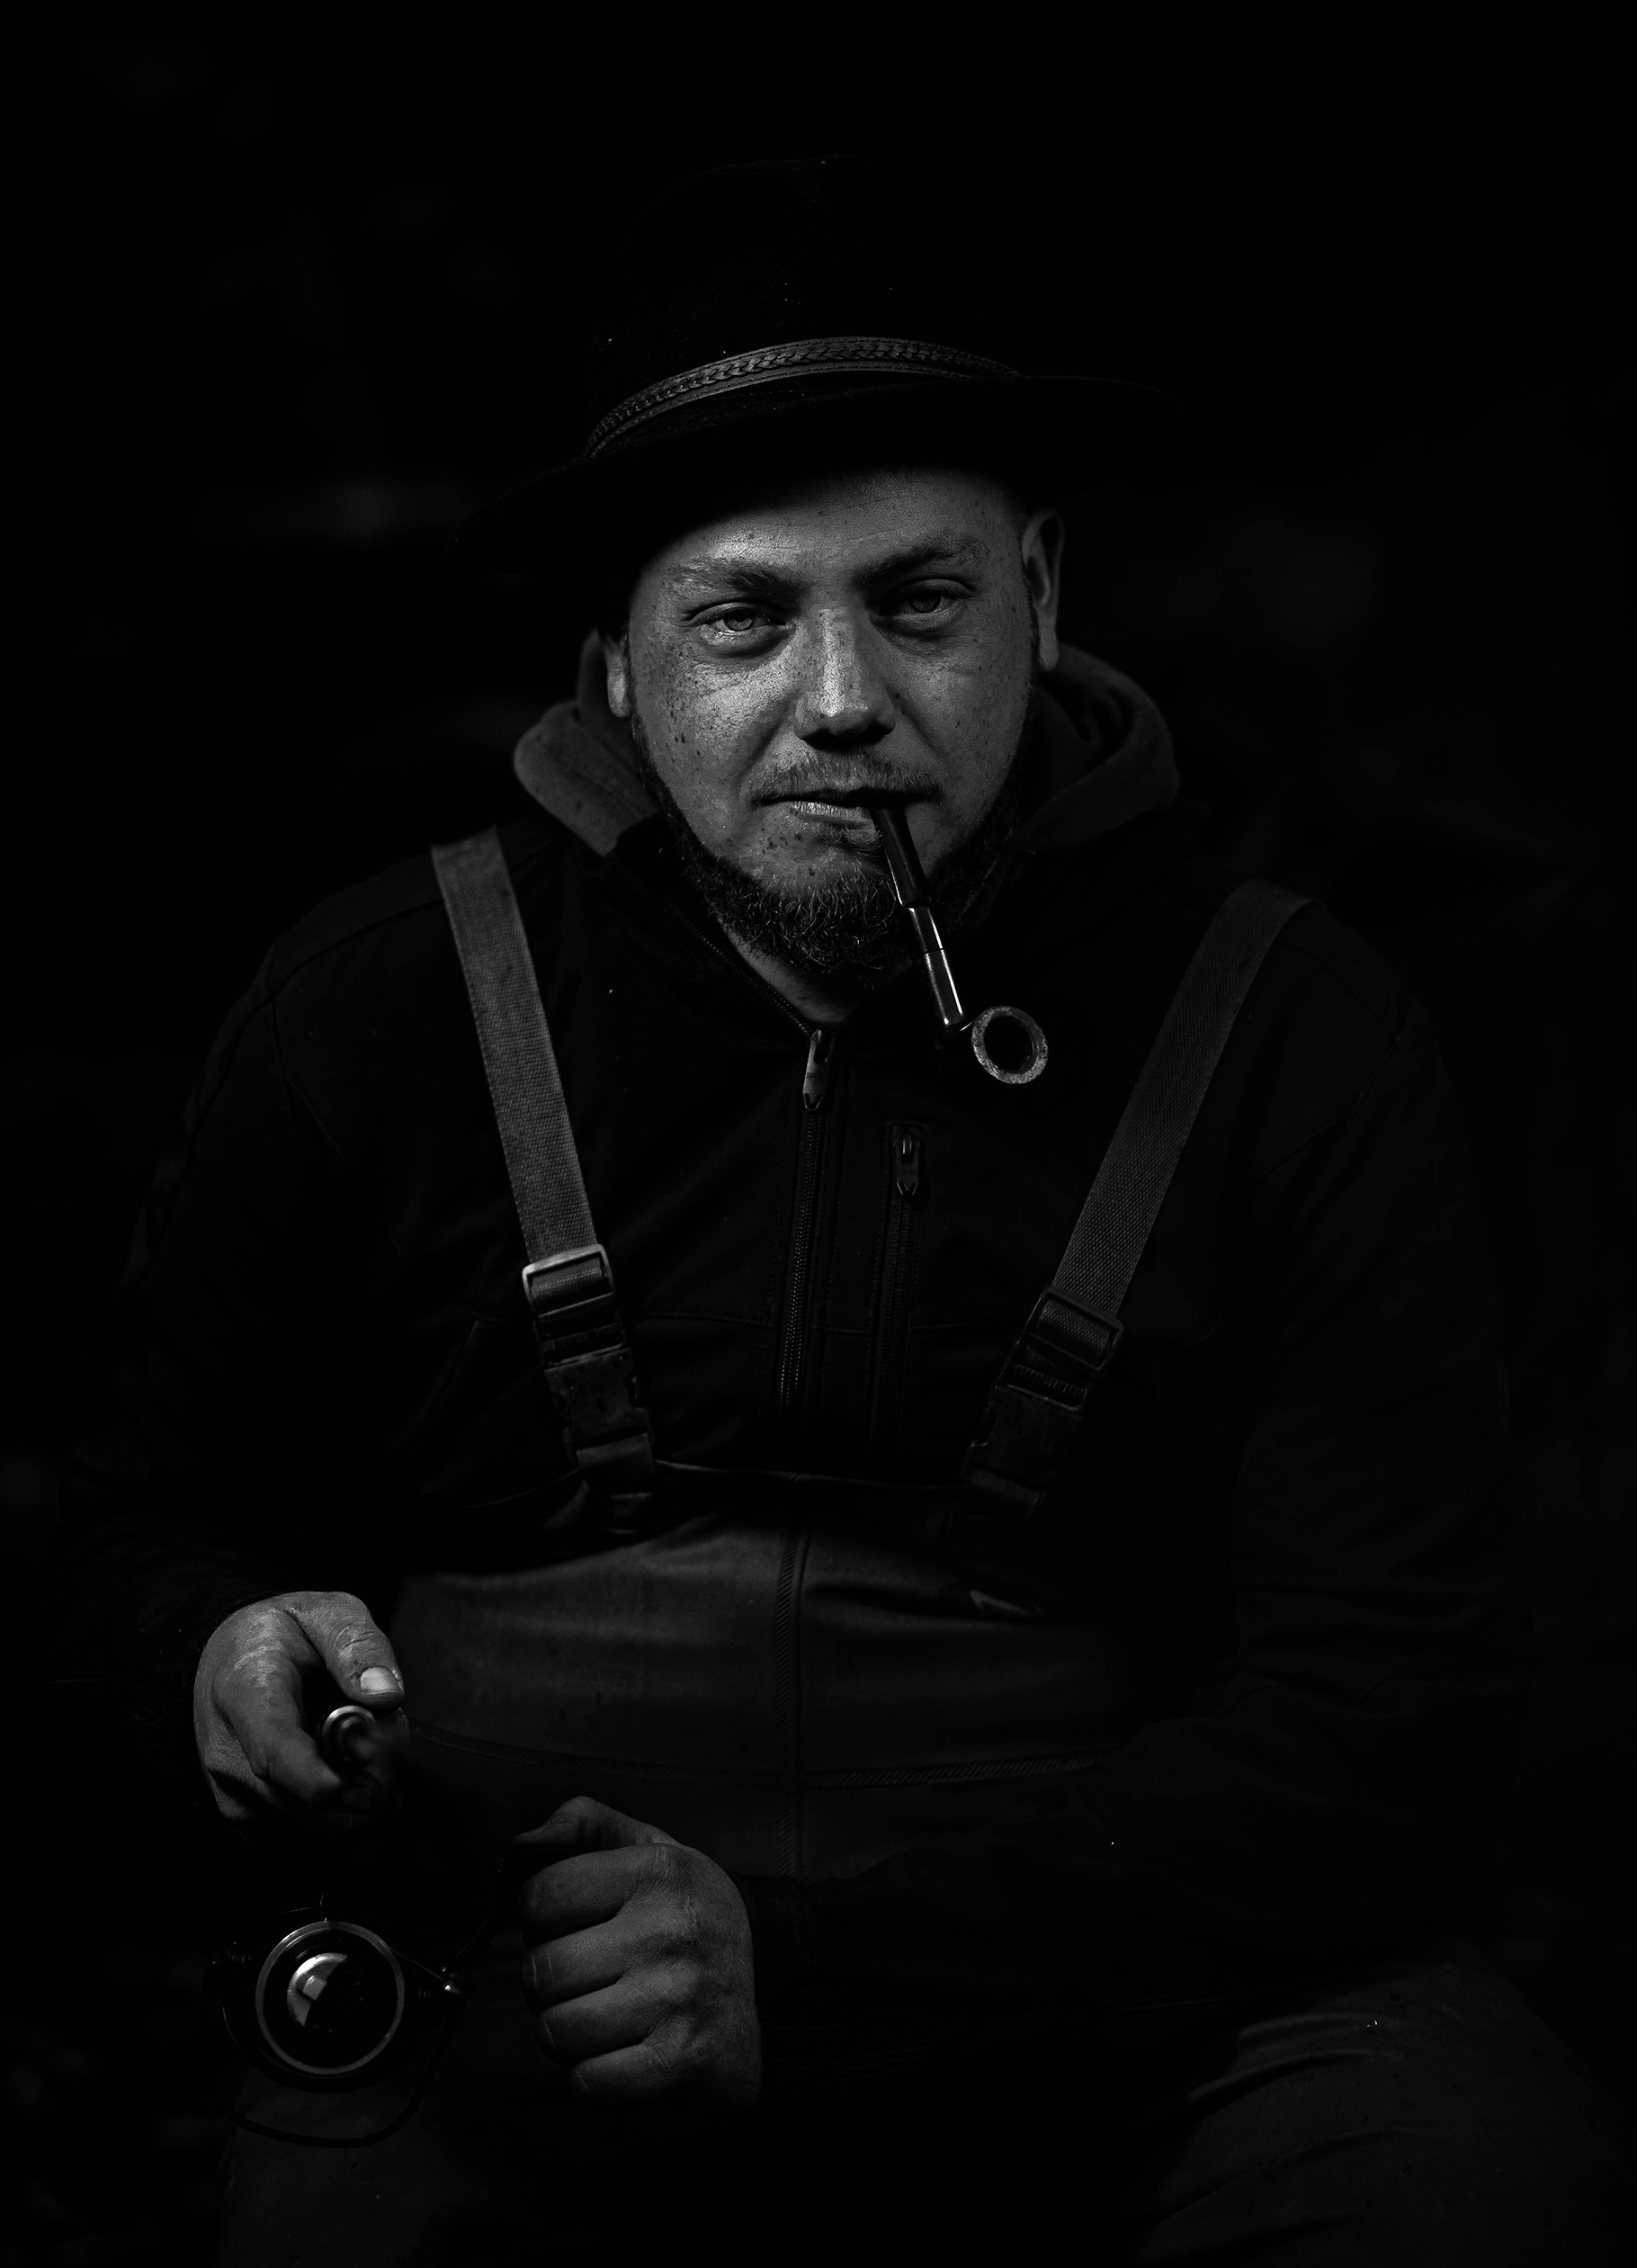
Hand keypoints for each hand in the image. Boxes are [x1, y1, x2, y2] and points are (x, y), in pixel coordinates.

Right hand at [193, 1590, 407, 1828]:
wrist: (226, 1661)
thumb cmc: (282, 1636)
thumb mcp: (325, 1613)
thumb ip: (357, 1645)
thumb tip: (385, 1696)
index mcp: (244, 1693)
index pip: (277, 1754)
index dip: (329, 1779)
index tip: (377, 1776)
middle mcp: (227, 1755)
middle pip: (310, 1804)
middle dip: (371, 1780)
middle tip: (387, 1735)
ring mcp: (233, 1795)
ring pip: (318, 1830)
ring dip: (359, 1799)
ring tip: (357, 1748)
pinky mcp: (245, 1824)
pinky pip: (310, 1842)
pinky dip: (341, 1816)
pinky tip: (340, 1773)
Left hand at [516, 1796, 759, 2110]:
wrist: (781, 1986)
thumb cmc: (692, 1916)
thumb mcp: (653, 1849)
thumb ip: (585, 1825)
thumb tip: (521, 1846)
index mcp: (658, 1870)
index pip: (539, 1897)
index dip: (540, 1919)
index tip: (570, 1927)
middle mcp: (670, 1929)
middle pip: (541, 1972)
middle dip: (550, 1984)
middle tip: (587, 1980)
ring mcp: (679, 1998)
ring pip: (556, 2032)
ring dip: (569, 2035)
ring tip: (606, 2017)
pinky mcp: (685, 2062)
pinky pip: (590, 2084)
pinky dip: (596, 2078)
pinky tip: (625, 2054)